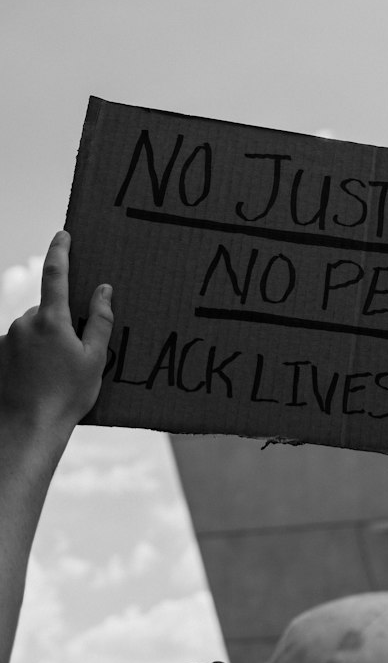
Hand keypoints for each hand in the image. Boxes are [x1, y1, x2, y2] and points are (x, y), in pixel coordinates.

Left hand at [0, 232, 112, 438]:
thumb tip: (103, 290)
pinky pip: (16, 348)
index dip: (60, 250)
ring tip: (54, 377)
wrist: (27, 428)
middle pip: (45, 310)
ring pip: (30, 330)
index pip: (55, 273)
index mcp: (52, 319)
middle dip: (59, 324)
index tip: (62, 234)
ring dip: (43, 343)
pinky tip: (35, 381)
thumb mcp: (95, 359)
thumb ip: (100, 320)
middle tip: (73, 355)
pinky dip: (27, 358)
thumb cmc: (66, 396)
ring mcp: (7, 340)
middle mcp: (24, 323)